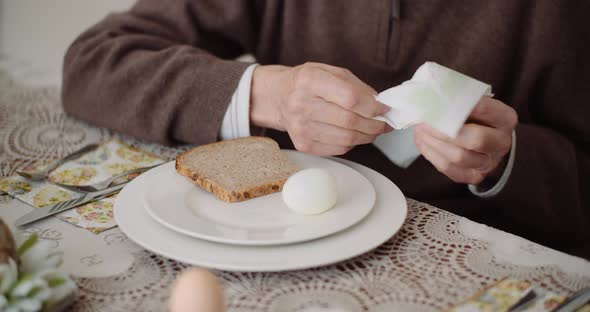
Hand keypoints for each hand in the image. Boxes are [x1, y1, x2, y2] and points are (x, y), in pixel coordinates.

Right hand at [250, 63, 391, 155]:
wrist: (277, 97)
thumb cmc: (307, 82)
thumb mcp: (329, 71)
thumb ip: (356, 86)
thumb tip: (380, 105)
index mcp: (310, 80)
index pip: (350, 98)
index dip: (373, 106)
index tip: (385, 108)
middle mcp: (301, 104)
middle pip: (350, 121)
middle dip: (374, 124)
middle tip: (384, 123)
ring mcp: (300, 127)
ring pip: (346, 139)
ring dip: (366, 136)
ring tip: (373, 130)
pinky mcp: (302, 144)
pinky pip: (337, 149)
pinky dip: (351, 144)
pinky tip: (353, 134)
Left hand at [414, 97, 517, 184]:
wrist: (483, 140)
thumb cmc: (474, 116)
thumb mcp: (474, 102)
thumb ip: (460, 98)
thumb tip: (433, 95)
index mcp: (505, 119)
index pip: (485, 109)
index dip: (460, 106)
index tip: (438, 101)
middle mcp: (502, 143)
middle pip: (475, 139)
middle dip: (444, 130)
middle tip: (424, 120)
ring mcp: (489, 163)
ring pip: (458, 156)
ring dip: (433, 142)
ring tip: (419, 129)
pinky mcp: (473, 176)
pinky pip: (448, 168)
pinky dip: (431, 154)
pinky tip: (422, 141)